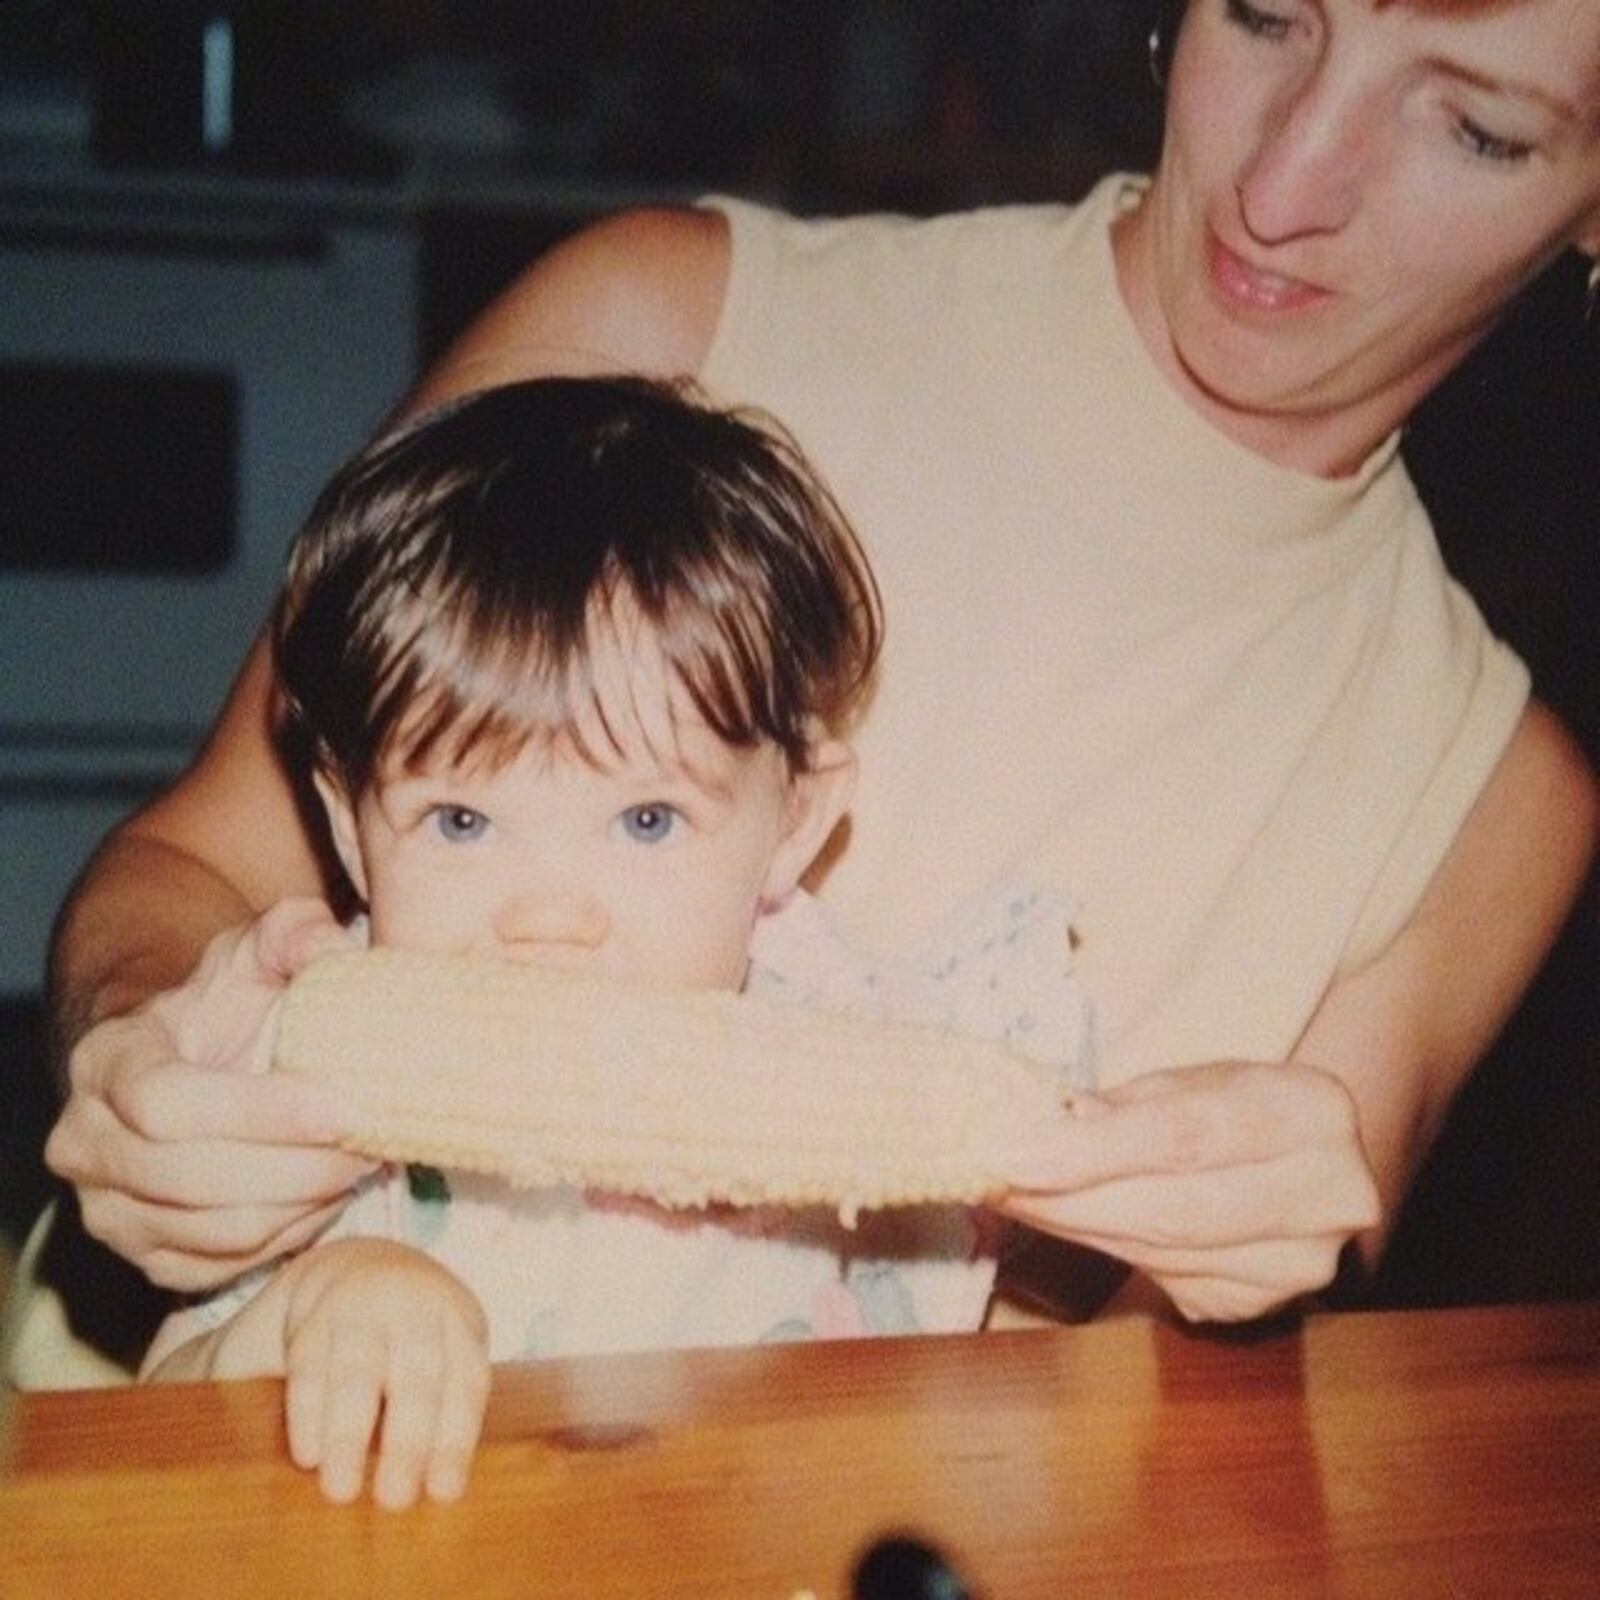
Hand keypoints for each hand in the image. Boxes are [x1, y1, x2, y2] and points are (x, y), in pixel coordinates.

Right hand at [44, 898, 375, 1290]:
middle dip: (296, 1166)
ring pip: (212, 1230)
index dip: (260, 1112)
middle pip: (190, 1178)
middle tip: (371, 1145)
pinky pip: (224, 1266)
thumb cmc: (234, 1006)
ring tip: (362, 1167)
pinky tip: (329, 1197)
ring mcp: (109, 1210)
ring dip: (302, 1204)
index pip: (165, 1102)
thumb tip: (327, 948)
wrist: (197, 1064)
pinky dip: (288, 1237)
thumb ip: (294, 933)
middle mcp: (87, 1143)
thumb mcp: (261, 952)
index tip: (344, 1106)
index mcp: (108, 1063)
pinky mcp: (147, 1258)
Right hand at [280, 1239, 490, 1507]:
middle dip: (407, 1441)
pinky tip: (308, 1455)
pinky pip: (310, 1364)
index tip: (443, 1492)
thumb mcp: (447, 1348)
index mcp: (459, 1320)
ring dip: (349, 1434)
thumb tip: (443, 1490)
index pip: (465, 1381)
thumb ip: (446, 1406)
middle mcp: (415, 1307)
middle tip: (394, 1499)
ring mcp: (362, 1306)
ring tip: (341, 1490)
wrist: (360, 1267)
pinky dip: (308, 1412)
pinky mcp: (313, 1317)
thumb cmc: (415, 1336)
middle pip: (416, 1377)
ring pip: (357, 1372)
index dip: (455, 1438)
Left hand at [1001, 1060, 1381, 1322]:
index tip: (1013, 1154)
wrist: (1307, 1161)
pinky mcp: (1264, 1304)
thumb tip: (1046, 1125)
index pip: (1185, 1136)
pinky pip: (1164, 1282)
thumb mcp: (1189, 1081)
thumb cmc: (1231, 1107)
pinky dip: (1104, 1251)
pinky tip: (1067, 1224)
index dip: (1093, 1151)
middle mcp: (1328, 1194)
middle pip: (1172, 1208)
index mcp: (1312, 1110)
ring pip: (1161, 1253)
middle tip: (992, 1180)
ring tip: (1012, 1196)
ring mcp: (1302, 1263)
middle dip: (1068, 1198)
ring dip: (1073, 1226)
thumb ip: (1126, 1106)